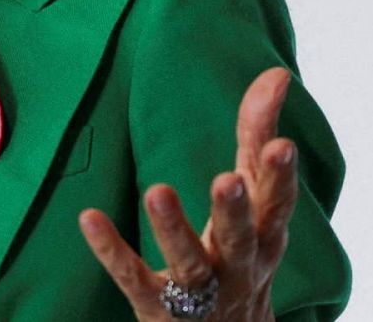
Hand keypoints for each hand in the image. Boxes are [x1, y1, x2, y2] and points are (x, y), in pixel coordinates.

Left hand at [79, 66, 299, 320]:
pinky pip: (133, 279)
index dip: (281, 177)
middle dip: (235, 210)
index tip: (281, 146)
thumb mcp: (256, 201)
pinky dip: (113, 251)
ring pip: (189, 265)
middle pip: (239, 239)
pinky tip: (90, 219)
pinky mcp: (157, 308)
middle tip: (229, 179)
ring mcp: (199, 292)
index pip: (278, 204)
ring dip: (174, 230)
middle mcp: (239, 266)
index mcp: (266, 236)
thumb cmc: (241, 253)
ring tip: (157, 191)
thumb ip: (258, 137)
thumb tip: (276, 74)